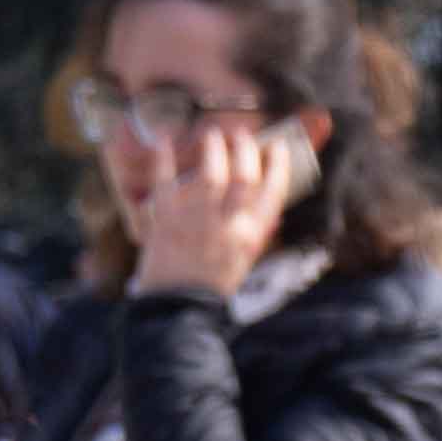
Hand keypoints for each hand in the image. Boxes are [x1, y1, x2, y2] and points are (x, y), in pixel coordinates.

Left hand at [127, 110, 304, 299]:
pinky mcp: (164, 220)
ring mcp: (195, 221)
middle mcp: (227, 225)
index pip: (274, 191)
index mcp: (251, 235)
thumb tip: (267, 203)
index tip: (277, 146)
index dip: (278, 164)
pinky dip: (164, 158)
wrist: (176, 306)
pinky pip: (165, 182)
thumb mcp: (245, 258)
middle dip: (245, 149)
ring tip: (212, 135)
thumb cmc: (211, 282)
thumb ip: (255, 229)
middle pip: (244, 177)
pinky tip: (163, 140)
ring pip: (211, 175)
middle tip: (241, 134)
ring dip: (214, 149)